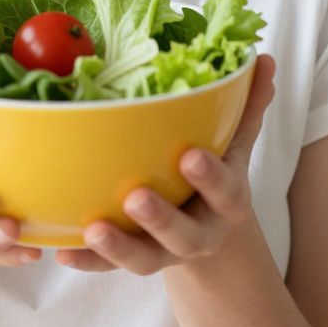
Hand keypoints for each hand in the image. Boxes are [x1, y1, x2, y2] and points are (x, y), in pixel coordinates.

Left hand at [56, 53, 275, 274]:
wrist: (208, 231)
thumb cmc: (215, 173)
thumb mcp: (234, 144)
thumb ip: (247, 106)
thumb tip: (265, 59)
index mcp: (226, 201)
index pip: (224, 191)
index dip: (209, 176)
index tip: (189, 155)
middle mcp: (198, 233)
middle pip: (183, 234)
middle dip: (160, 218)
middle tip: (136, 196)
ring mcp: (165, 252)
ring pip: (145, 258)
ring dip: (118, 247)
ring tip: (93, 227)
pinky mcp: (134, 259)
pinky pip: (108, 267)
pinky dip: (87, 261)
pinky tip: (62, 250)